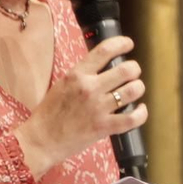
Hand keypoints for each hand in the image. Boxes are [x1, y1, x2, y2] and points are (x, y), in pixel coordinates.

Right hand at [14, 35, 146, 175]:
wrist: (41, 140)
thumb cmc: (49, 114)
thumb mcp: (62, 85)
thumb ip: (81, 75)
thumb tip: (101, 67)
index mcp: (77, 74)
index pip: (104, 50)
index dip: (121, 43)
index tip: (128, 44)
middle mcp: (89, 88)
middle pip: (126, 69)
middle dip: (134, 70)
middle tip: (132, 74)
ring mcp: (98, 107)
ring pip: (133, 90)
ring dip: (138, 88)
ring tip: (134, 90)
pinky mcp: (104, 127)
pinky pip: (133, 118)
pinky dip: (141, 113)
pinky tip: (140, 110)